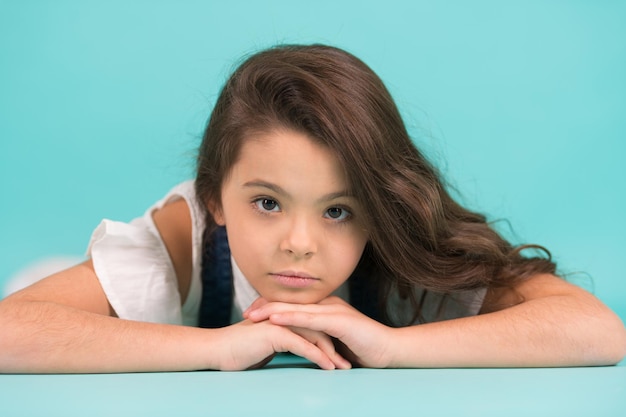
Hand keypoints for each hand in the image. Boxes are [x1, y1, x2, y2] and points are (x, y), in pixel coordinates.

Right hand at [213, 318, 350, 370]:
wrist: (216, 350)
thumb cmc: (237, 351)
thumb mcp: (265, 346)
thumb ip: (281, 344)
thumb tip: (293, 352)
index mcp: (284, 317)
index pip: (313, 326)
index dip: (329, 340)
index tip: (341, 355)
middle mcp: (285, 316)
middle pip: (319, 329)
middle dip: (336, 346)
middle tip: (347, 363)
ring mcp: (281, 322)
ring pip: (315, 336)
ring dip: (331, 353)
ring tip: (342, 367)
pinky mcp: (276, 333)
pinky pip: (303, 345)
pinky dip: (318, 357)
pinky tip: (328, 367)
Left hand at [245, 296, 393, 367]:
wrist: (389, 349)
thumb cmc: (364, 347)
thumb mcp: (335, 340)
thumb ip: (320, 336)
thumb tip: (302, 342)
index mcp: (326, 307)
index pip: (293, 304)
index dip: (272, 306)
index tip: (252, 312)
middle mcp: (328, 304)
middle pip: (291, 302)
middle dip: (266, 306)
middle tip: (245, 312)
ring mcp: (334, 310)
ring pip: (297, 308)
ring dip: (272, 310)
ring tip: (252, 315)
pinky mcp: (339, 321)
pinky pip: (310, 318)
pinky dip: (291, 318)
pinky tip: (276, 319)